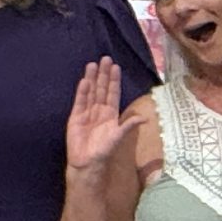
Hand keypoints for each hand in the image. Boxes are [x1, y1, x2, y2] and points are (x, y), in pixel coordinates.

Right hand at [64, 58, 132, 173]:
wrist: (87, 162)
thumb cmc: (104, 150)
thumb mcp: (119, 137)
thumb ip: (129, 126)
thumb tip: (145, 118)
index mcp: (111, 114)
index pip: (113, 93)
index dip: (114, 80)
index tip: (116, 67)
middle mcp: (99, 110)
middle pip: (102, 89)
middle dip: (104, 74)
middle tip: (105, 58)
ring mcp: (87, 112)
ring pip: (90, 92)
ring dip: (92, 79)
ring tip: (93, 65)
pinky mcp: (75, 117)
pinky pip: (80, 102)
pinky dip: (82, 92)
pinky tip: (85, 81)